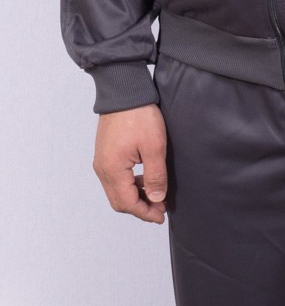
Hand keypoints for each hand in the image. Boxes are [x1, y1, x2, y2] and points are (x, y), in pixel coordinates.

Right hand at [93, 104, 167, 223]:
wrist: (124, 90)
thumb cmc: (139, 115)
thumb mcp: (154, 146)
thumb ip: (155, 176)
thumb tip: (155, 199)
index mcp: (113, 170)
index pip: (128, 204)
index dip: (145, 213)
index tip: (161, 216)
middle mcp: (102, 168)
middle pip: (119, 201)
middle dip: (140, 208)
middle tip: (160, 207)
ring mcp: (101, 160)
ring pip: (116, 190)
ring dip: (135, 196)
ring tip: (155, 193)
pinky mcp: (105, 153)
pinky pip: (114, 178)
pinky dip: (129, 184)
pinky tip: (144, 178)